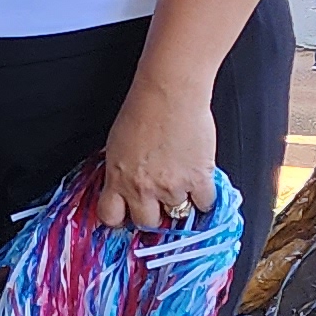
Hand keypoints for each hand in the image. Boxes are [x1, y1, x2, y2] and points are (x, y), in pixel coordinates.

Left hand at [94, 75, 218, 230]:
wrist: (169, 92)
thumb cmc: (142, 110)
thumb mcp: (117, 145)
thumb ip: (120, 170)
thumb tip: (124, 185)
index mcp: (117, 177)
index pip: (110, 216)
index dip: (119, 217)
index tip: (127, 213)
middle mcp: (142, 187)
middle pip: (146, 222)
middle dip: (153, 213)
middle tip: (159, 199)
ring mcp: (171, 186)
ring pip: (177, 213)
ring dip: (181, 200)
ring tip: (181, 178)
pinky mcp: (198, 179)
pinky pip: (204, 204)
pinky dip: (204, 196)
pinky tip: (200, 182)